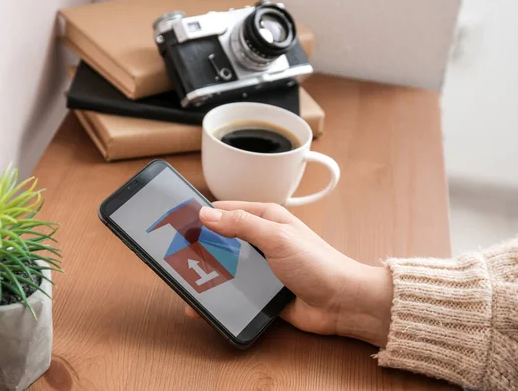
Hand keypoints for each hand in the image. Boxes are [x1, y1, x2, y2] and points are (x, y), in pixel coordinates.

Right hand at [185, 201, 393, 346]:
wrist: (342, 303)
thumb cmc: (318, 264)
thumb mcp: (277, 237)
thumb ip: (241, 224)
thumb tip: (206, 214)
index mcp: (267, 219)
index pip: (226, 211)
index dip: (202, 216)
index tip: (177, 223)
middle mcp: (263, 241)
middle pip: (222, 241)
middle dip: (200, 249)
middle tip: (174, 257)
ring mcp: (262, 268)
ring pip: (226, 268)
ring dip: (208, 275)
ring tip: (184, 284)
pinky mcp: (263, 292)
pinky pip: (235, 292)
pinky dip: (220, 297)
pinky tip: (204, 304)